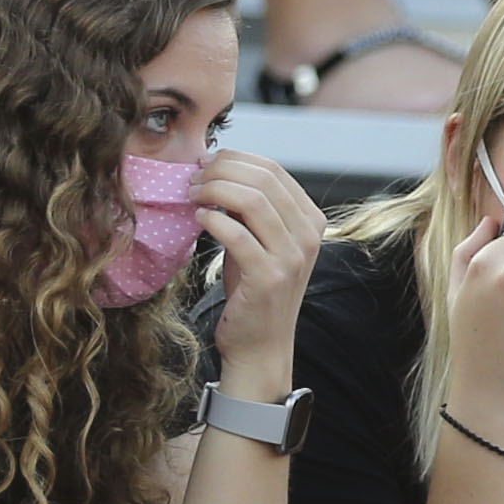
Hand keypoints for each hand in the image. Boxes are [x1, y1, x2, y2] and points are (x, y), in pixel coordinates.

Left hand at [195, 152, 327, 387]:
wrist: (260, 345)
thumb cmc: (253, 290)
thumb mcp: (260, 241)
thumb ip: (251, 208)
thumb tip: (218, 168)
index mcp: (311, 221)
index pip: (274, 170)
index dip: (236, 159)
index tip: (206, 163)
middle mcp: (308, 236)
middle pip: (264, 179)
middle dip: (222, 169)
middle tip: (193, 177)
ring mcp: (291, 258)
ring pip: (253, 200)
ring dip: (215, 190)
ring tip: (192, 194)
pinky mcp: (269, 278)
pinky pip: (238, 234)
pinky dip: (213, 220)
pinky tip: (199, 219)